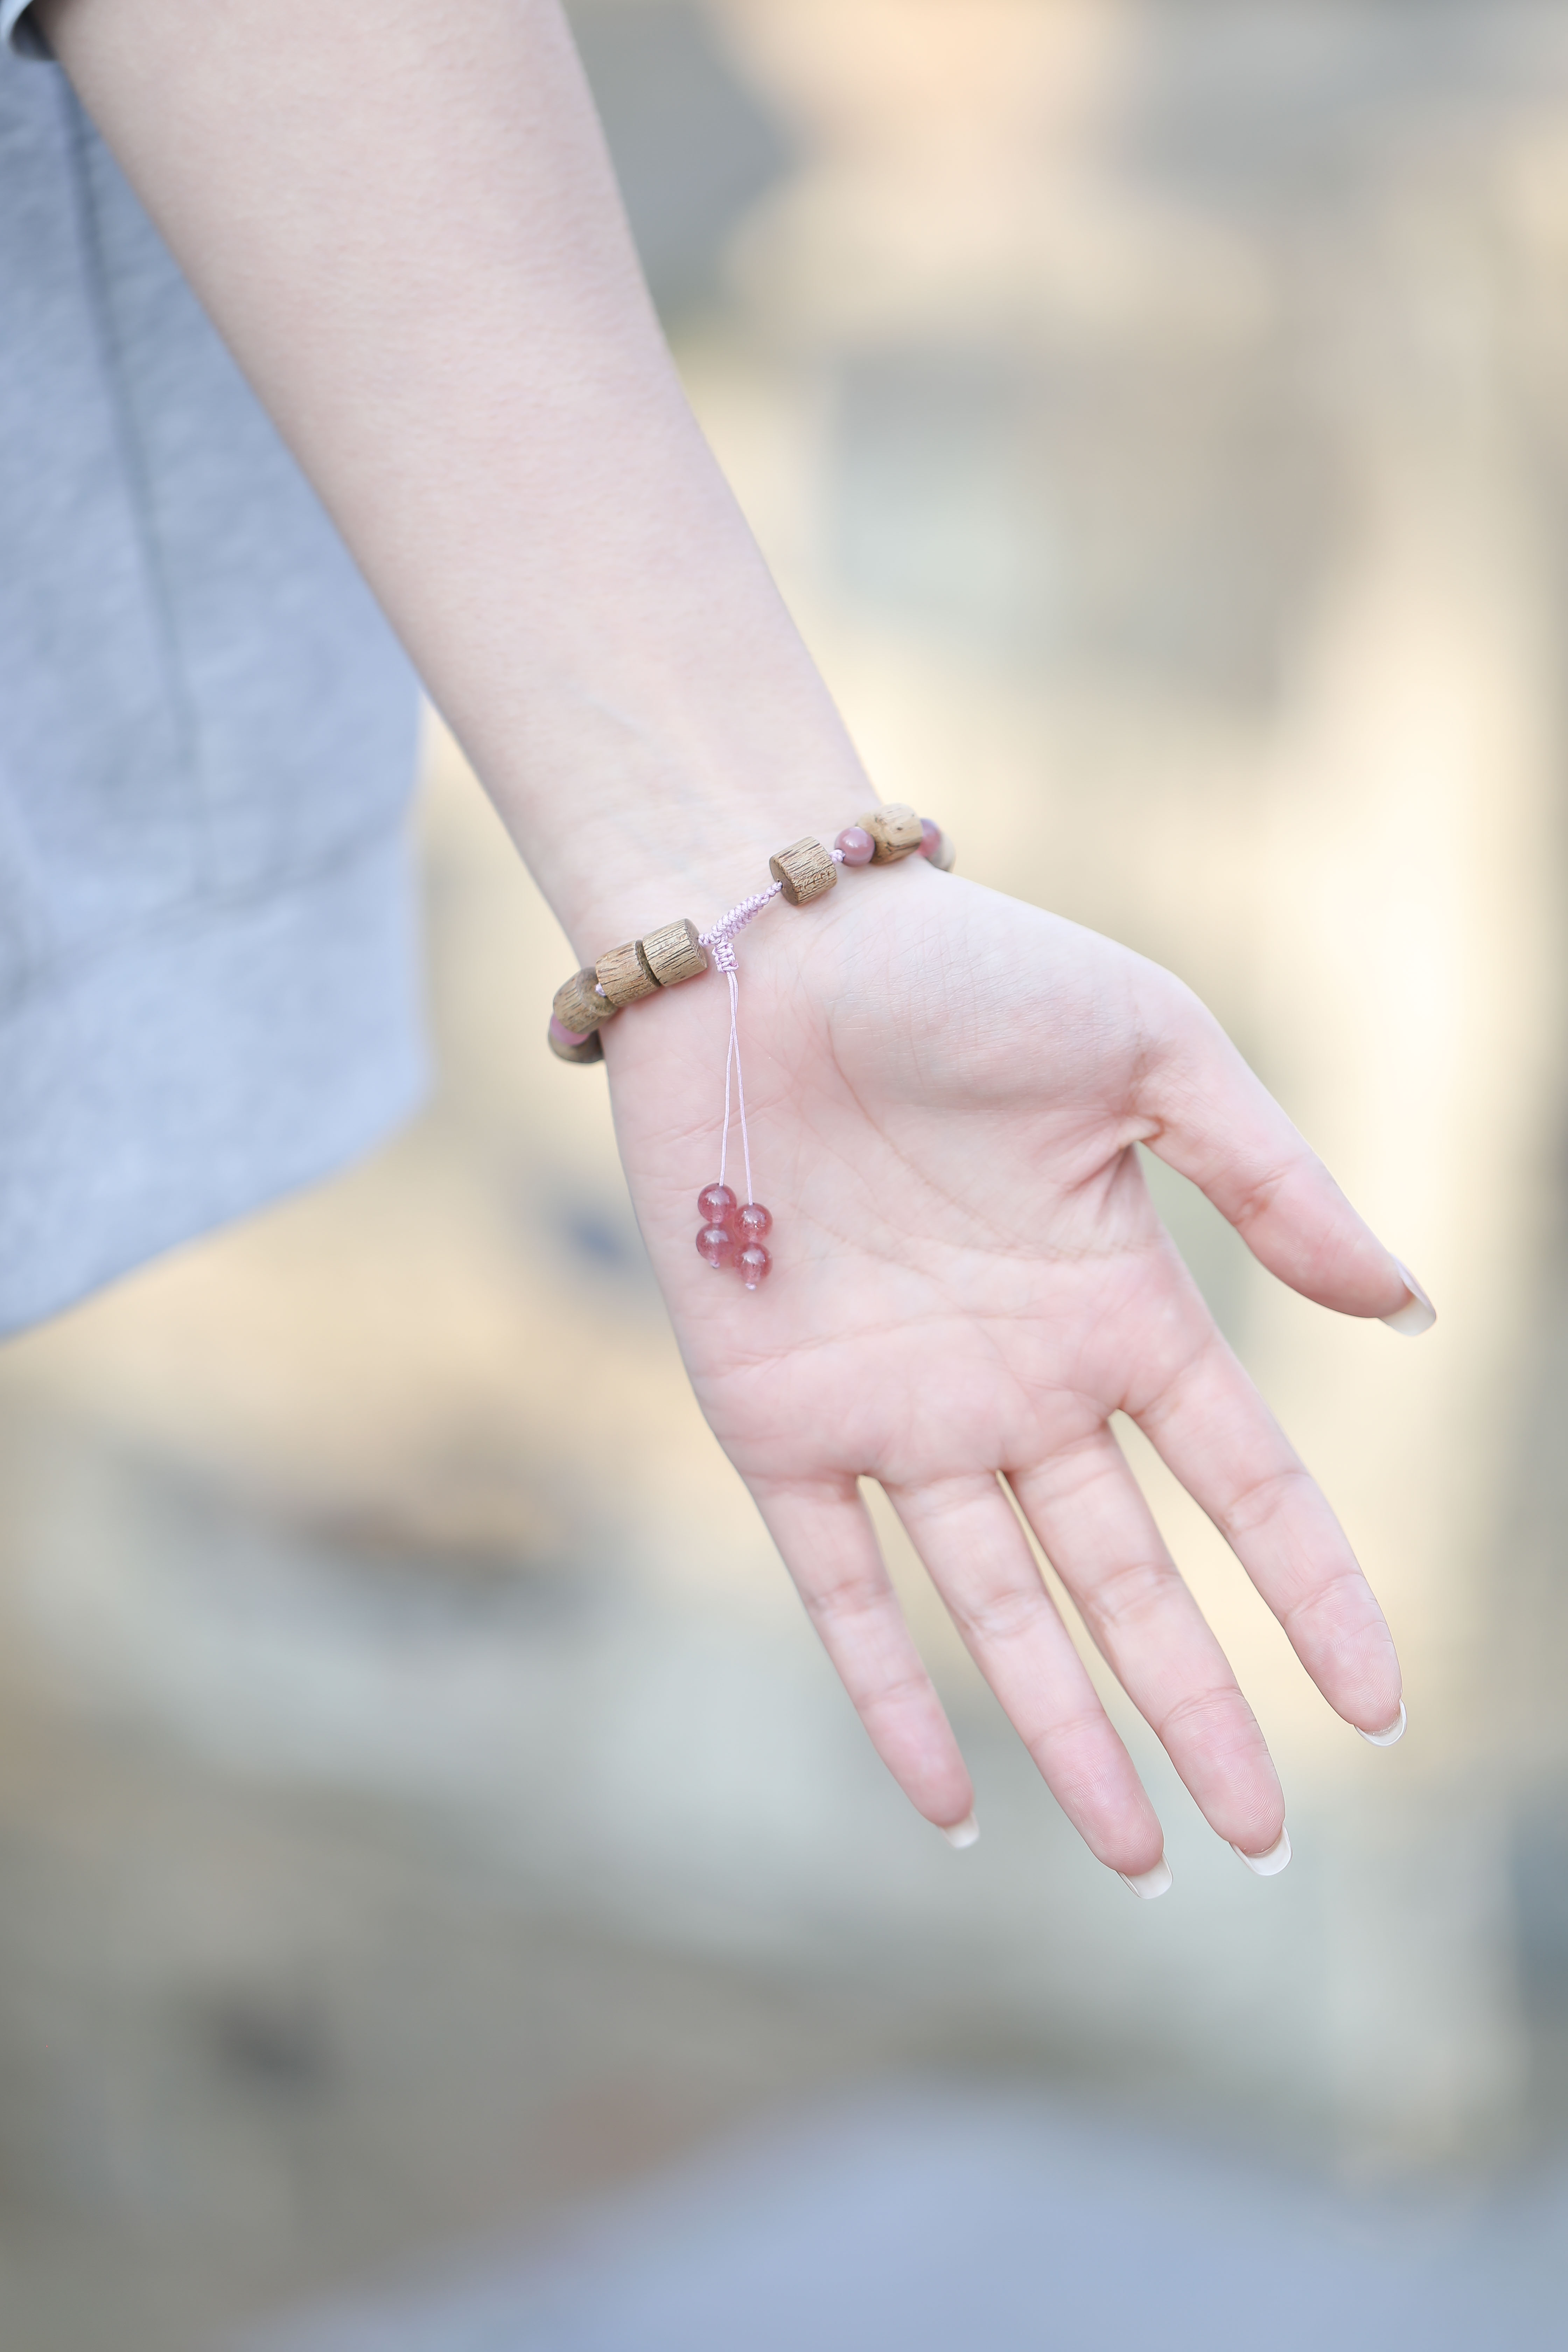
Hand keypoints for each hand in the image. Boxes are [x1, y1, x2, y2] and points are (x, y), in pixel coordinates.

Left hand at [603, 857, 1428, 1889]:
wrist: (764, 946)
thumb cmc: (965, 971)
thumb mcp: (1155, 1054)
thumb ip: (1276, 1184)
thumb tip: (1410, 1307)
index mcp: (1115, 1307)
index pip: (1243, 1485)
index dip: (1311, 1594)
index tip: (1377, 1702)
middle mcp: (1017, 1387)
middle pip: (1129, 1582)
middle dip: (1196, 1710)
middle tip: (1261, 1838)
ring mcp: (900, 1416)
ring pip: (1000, 1612)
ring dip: (1068, 1733)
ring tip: (1135, 1856)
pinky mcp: (777, 1424)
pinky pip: (838, 1588)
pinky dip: (887, 1695)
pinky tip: (948, 1802)